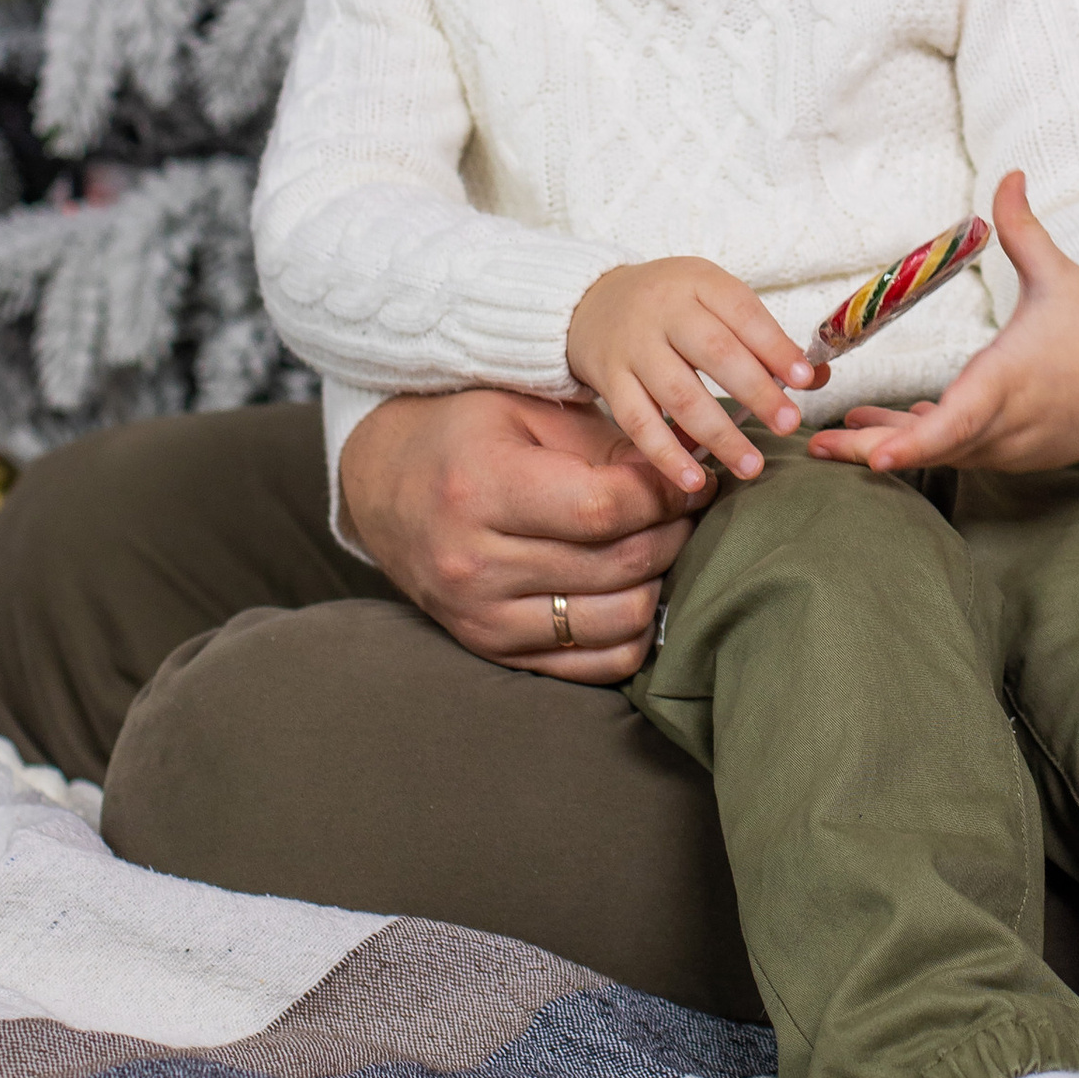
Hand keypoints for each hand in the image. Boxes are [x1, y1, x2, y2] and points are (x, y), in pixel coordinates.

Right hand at [339, 383, 696, 683]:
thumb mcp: (526, 413)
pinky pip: (595, 664)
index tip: (694, 478)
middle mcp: (475, 563)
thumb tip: (691, 466)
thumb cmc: (465, 436)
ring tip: (663, 544)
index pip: (602, 509)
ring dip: (660, 582)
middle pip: (618, 565)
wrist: (384, 487)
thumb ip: (606, 444)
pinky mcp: (493, 650)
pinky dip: (633, 631)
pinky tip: (635, 588)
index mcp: (480, 489)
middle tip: (689, 508)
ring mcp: (482, 617)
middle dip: (675, 533)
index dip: (666, 495)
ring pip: (617, 620)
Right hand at [565, 257, 826, 499]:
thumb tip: (818, 377)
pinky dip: (667, 454)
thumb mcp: (715, 301)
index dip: (776, 348)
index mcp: (699, 282)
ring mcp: (634, 347)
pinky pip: (638, 422)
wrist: (592, 302)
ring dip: (719, 435)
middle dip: (756, 392)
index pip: (743, 312)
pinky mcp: (609, 380)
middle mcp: (664, 311)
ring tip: (752, 466)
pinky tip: (695, 478)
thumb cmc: (673, 307)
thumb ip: (764, 338)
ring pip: (678, 394)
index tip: (806, 380)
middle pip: (714, 352)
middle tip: (789, 425)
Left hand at [810, 170, 1078, 476]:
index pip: (959, 421)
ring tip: (836, 439)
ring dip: (891, 446)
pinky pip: (961, 453)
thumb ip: (1024, 230)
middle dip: (872, 449)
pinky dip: (926, 444)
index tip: (876, 454)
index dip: (915, 441)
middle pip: (934, 447)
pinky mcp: (1016, 457)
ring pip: (942, 453)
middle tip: (816, 447)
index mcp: (1011, 377)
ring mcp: (1013, 447)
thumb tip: (1009, 175)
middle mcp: (1009, 422)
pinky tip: (887, 432)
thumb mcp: (1058, 275)